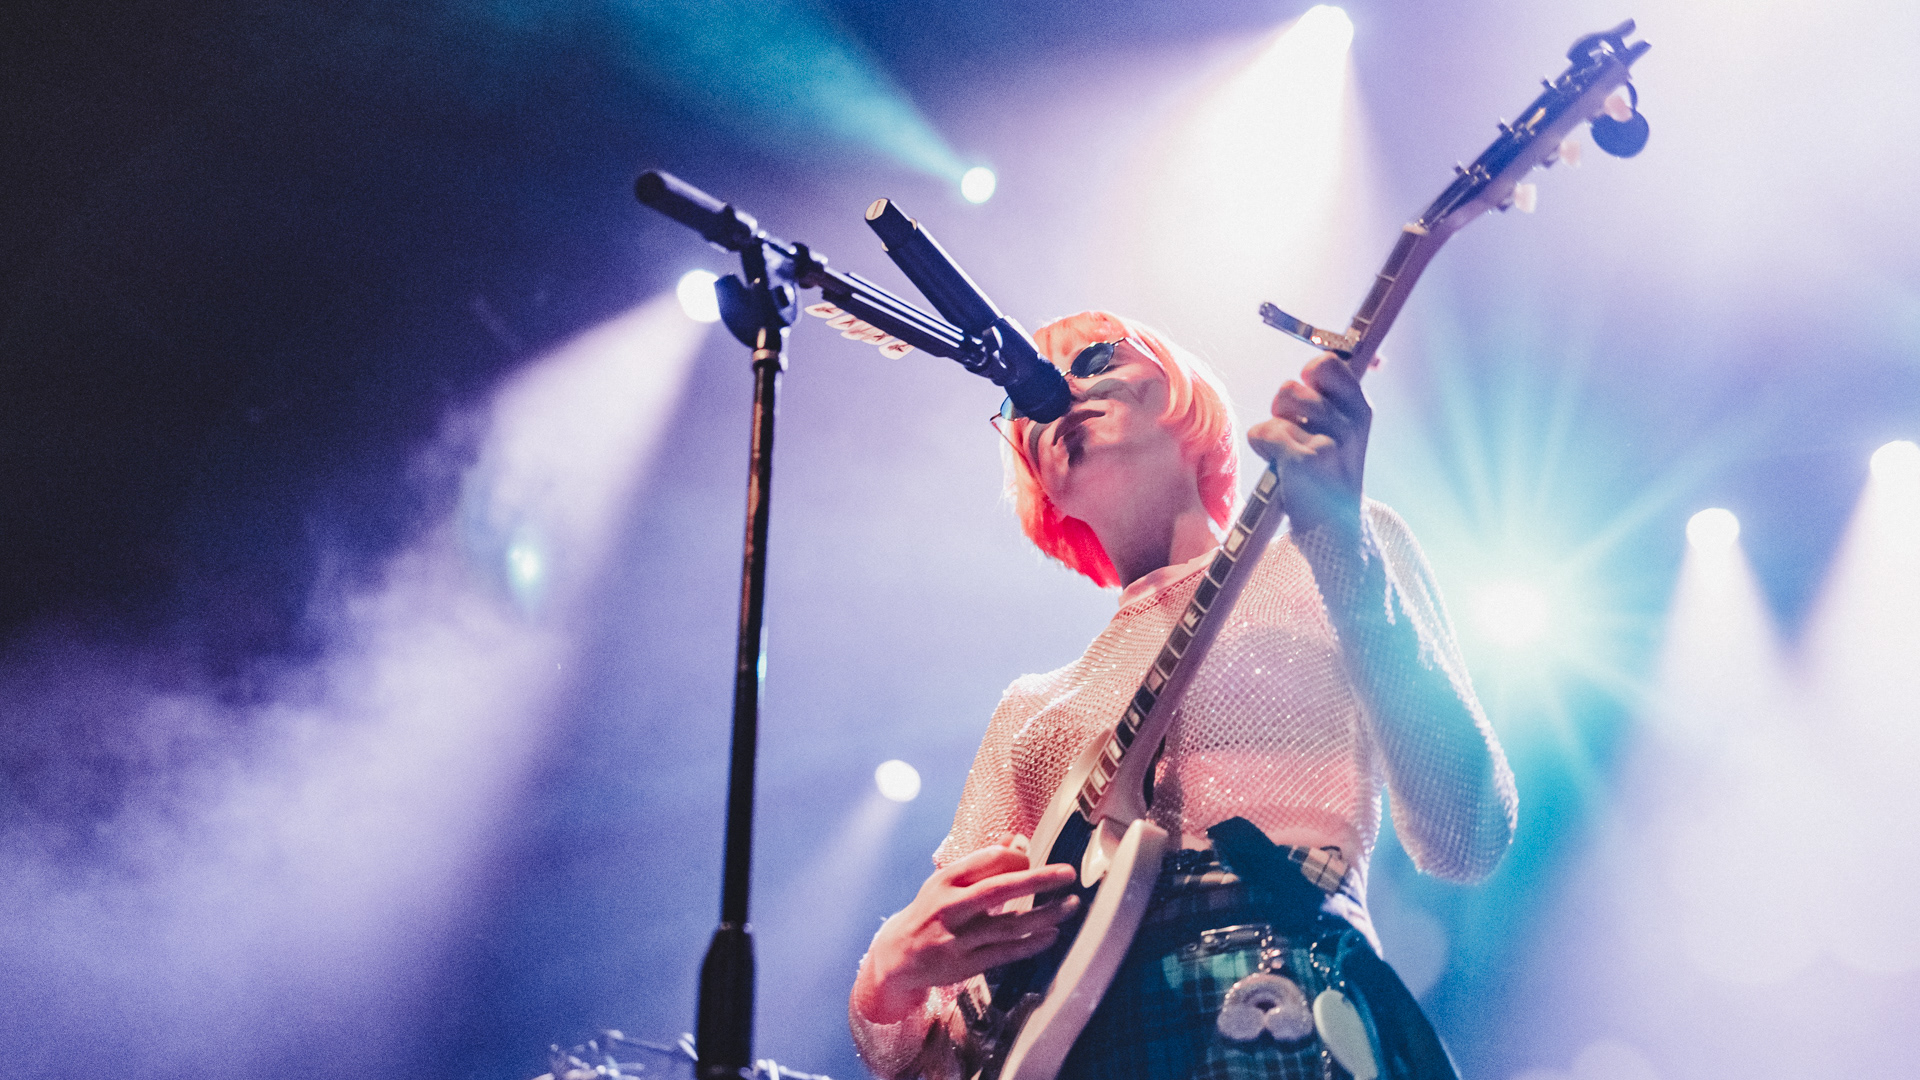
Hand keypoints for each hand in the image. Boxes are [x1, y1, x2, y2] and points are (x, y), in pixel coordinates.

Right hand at [852, 835, 1079, 1023]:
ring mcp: (959, 938)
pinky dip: (1032, 944)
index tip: (1032, 858)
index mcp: (946, 880)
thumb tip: (1017, 840)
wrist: (898, 955)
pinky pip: (1006, 952)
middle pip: (1000, 889)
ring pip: (1009, 925)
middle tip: (1067, 874)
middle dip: (1039, 879)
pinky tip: (1052, 934)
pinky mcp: (966, 965)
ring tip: (1071, 905)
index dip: (1017, 857)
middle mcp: (951, 907)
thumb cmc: (929, 911)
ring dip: (1045, 914)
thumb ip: (983, 862)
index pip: (988, 860)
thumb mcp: (947, 881)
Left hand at [1246, 351, 1369, 536]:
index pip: (1328, 363)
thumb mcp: (1344, 432)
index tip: (1309, 394)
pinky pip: (1263, 433)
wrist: (1336, 530)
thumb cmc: (1330, 475)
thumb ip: (1332, 398)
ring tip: (1291, 453)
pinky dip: (1264, 449)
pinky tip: (1283, 468)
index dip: (1309, 375)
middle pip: (1291, 387)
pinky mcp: (1305, 459)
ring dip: (1274, 430)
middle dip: (1283, 408)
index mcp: (1360, 409)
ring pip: (1276, 410)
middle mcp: (1350, 421)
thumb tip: (1319, 361)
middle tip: (1296, 433)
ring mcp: (1330, 440)